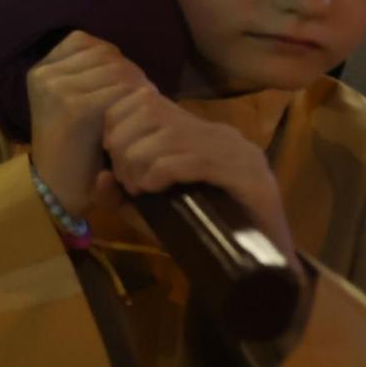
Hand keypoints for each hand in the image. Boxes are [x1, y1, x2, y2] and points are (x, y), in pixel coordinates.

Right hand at [26, 31, 152, 215]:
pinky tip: (136, 119)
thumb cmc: (72, 148)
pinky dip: (135, 102)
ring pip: (116, 69)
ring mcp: (58, 89)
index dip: (110, 59)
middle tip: (141, 99)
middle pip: (104, 54)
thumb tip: (117, 56)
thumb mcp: (72, 101)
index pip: (84, 42)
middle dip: (128, 73)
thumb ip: (88, 74)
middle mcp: (45, 75)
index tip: (122, 83)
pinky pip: (120, 90)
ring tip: (141, 108)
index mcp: (40, 70)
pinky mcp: (76, 108)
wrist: (60, 189)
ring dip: (136, 86)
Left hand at [101, 89, 298, 269]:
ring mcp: (236, 151)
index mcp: (197, 131)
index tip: (114, 164)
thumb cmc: (207, 235)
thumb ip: (124, 195)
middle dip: (123, 147)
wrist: (265, 268)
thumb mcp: (153, 211)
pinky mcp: (247, 175)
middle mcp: (218, 132)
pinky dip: (160, 172)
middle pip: (148, 112)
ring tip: (140, 190)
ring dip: (139, 163)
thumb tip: (100, 178)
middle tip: (127, 183)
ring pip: (166, 135)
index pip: (142, 99)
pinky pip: (191, 159)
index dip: (116, 127)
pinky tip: (153, 189)